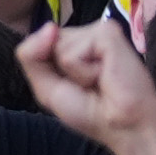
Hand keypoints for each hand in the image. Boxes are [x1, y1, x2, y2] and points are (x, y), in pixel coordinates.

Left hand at [14, 14, 155, 154]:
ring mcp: (98, 31)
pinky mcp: (109, 33)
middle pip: (47, 41)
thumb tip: (49, 27)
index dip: (47, 68)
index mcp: (73, 45)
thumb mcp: (47, 88)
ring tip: (99, 81)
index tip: (74, 87)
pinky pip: (74, 52)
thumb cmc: (91, 113)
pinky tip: (105, 76)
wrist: (125, 127)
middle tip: (89, 85)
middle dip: (60, 70)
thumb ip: (31, 56)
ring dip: (74, 72)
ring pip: (58, 44)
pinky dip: (83, 71)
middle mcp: (86, 35)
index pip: (40, 42)